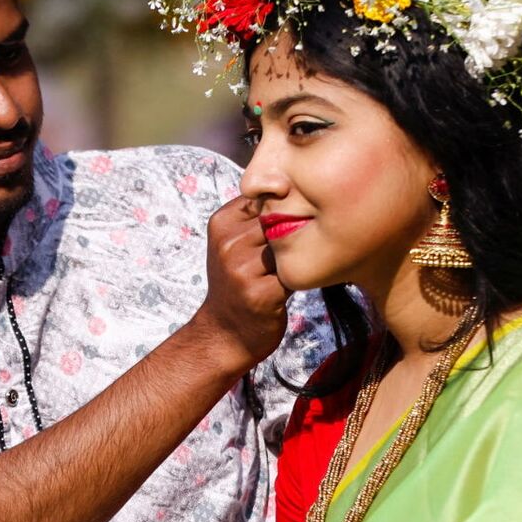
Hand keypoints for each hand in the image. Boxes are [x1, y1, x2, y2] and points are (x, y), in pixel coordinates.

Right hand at [192, 197, 288, 373]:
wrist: (224, 333)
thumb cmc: (238, 284)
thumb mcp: (234, 244)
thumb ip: (256, 217)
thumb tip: (295, 187)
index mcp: (221, 223)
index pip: (266, 197)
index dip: (283, 211)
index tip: (285, 227)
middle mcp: (228, 244)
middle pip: (281, 220)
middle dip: (294, 234)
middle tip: (295, 250)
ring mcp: (241, 269)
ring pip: (290, 246)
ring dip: (298, 257)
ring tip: (291, 269)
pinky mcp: (260, 293)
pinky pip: (294, 273)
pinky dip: (300, 278)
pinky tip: (291, 286)